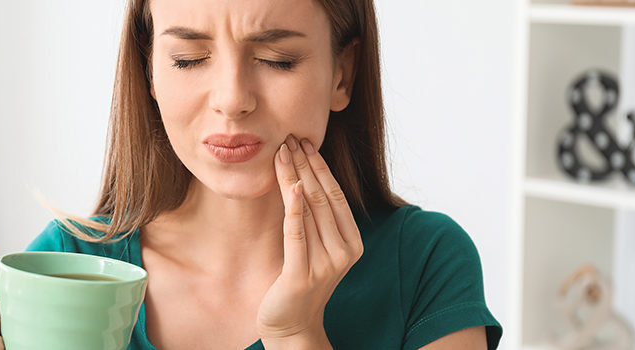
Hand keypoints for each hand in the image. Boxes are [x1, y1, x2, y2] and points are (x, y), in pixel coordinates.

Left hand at [257, 135, 363, 342]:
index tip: (305, 141)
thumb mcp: (314, 246)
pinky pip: (297, 234)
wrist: (291, 325)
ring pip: (309, 210)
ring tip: (281, 152)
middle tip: (290, 137)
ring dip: (293, 176)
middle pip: (322, 197)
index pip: (336, 195)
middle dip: (306, 165)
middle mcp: (344, 252)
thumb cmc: (301, 280)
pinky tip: (288, 186)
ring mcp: (325, 265)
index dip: (320, 167)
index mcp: (352, 243)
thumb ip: (316, 219)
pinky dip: (293, 209)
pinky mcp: (301, 275)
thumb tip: (303, 178)